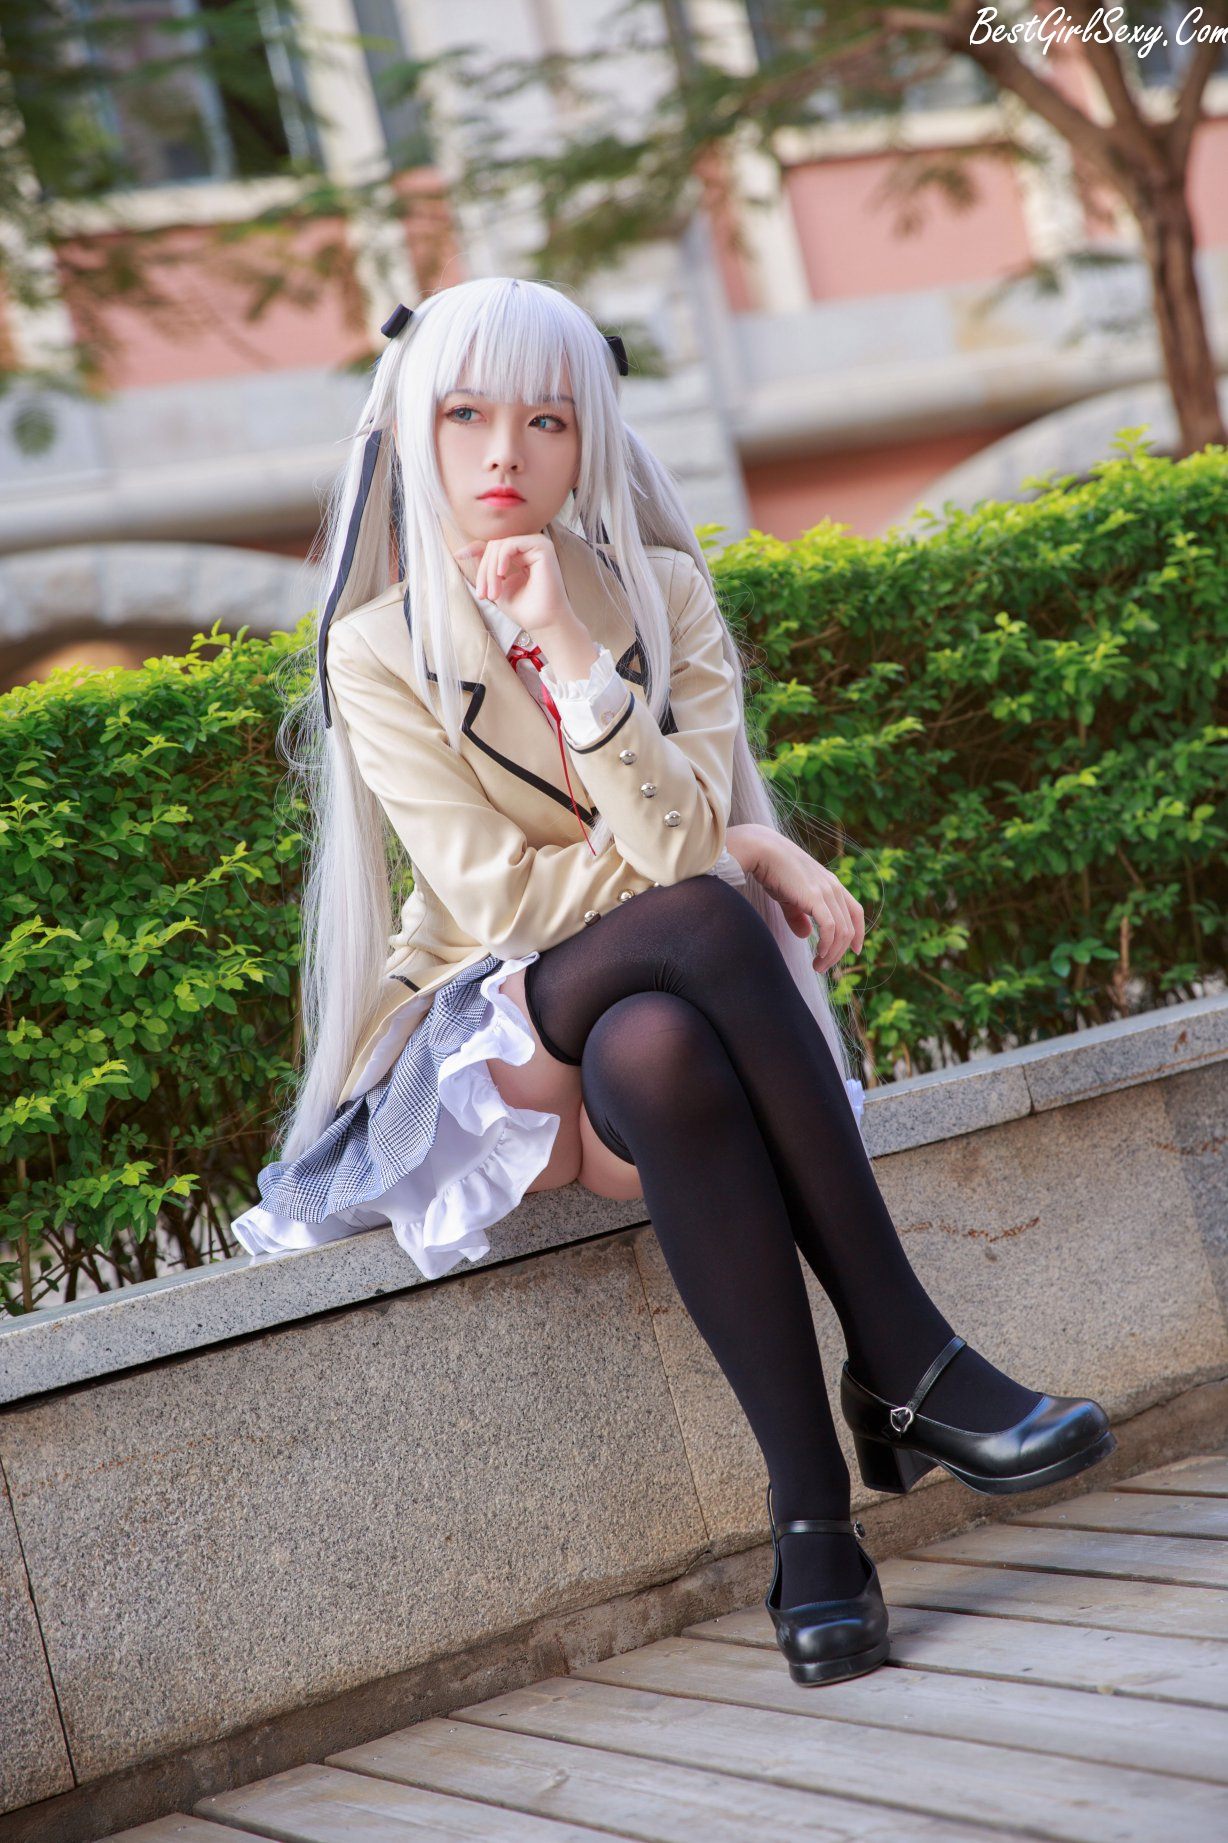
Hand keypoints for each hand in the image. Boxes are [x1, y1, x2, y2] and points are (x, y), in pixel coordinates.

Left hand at [452, 532, 571, 637]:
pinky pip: (510, 544)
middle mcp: (530, 547)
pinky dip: (501, 559)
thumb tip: (465, 551)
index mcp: (521, 554)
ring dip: (490, 570)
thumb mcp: (497, 584)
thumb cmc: (523, 608)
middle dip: (483, 570)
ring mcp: (537, 544)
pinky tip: (502, 574)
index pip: (494, 546)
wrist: (543, 622)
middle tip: (484, 595)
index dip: (475, 549)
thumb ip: (487, 567)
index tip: (458, 556)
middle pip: (493, 546)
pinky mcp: (542, 547)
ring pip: (499, 545)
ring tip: (493, 593)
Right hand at [728, 823, 863, 975]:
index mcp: (832, 885)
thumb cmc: (774, 871)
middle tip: (823, 967)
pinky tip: (819, 954)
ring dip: (832, 953)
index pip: (856, 912)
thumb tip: (805, 935)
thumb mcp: (790, 897)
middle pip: (849, 928)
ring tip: (819, 966)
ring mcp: (827, 892)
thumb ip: (799, 916)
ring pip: (841, 932)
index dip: (859, 932)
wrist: (764, 851)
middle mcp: (834, 888)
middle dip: (839, 952)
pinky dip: (828, 945)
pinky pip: (830, 928)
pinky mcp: (815, 897)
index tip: (854, 950)